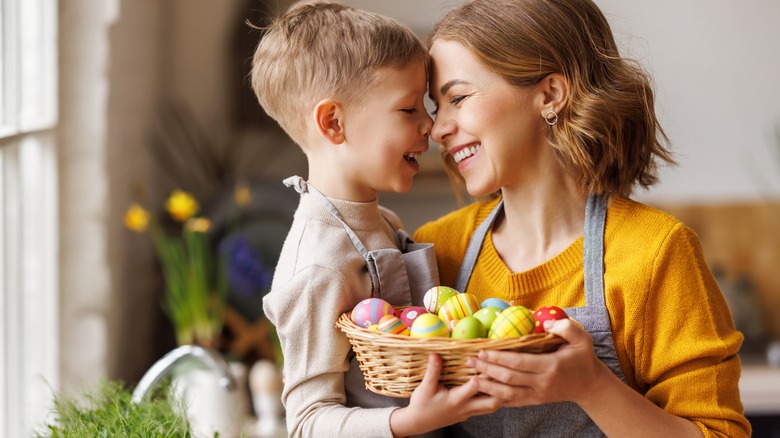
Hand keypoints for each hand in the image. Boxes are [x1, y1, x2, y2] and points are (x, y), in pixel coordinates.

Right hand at [390, 354, 500, 436]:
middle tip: (507, 372)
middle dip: (501, 387)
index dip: (482, 374)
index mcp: (456, 399)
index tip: (487, 360)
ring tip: (507, 380)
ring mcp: (469, 412)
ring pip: (493, 406)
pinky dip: (495, 399)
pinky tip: (497, 389)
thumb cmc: (421, 404)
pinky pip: (487, 408)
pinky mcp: (468, 414)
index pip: (475, 387)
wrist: (418, 423)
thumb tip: (435, 354)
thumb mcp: (425, 387)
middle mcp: (466, 407)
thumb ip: (432, 371)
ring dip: (501, 394)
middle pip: (492, 401)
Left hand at [466, 319, 607, 406]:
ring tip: (471, 378)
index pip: (519, 363)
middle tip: (470, 360)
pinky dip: (497, 398)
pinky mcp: (535, 401)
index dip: (499, 358)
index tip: (482, 350)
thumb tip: (546, 322)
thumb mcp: (582, 338)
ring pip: (508, 394)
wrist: (590, 385)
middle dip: (487, 369)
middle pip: (509, 378)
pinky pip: (513, 402)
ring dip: (488, 386)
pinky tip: (483, 392)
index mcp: (551, 366)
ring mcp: (538, 394)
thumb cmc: (583, 358)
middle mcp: (542, 383)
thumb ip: (566, 328)